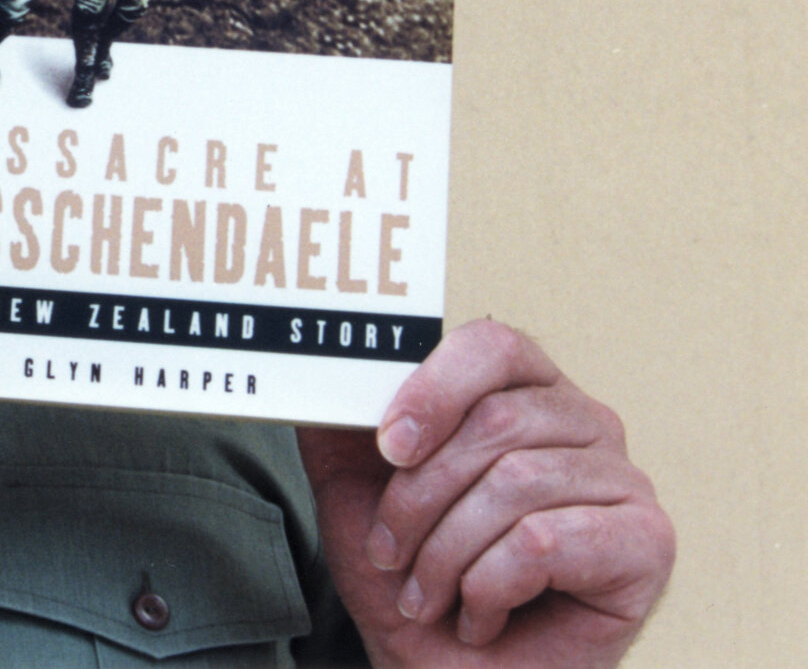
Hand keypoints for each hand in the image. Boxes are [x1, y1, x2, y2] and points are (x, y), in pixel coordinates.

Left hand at [297, 320, 672, 667]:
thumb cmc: (414, 580)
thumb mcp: (355, 489)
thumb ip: (338, 422)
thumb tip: (312, 370)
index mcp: (524, 390)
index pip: (493, 346)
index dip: (434, 389)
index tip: (389, 446)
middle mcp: (585, 423)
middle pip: (495, 422)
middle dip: (420, 498)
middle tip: (390, 553)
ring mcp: (625, 482)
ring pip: (517, 484)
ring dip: (446, 553)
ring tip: (430, 594)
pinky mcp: (647, 544)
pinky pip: (546, 541)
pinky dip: (490, 586)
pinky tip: (481, 614)